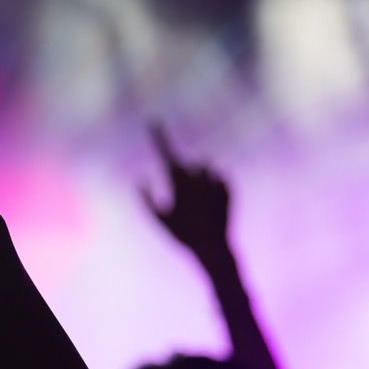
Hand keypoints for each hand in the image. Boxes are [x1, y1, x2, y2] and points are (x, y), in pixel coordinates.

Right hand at [140, 123, 229, 262]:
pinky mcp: (228, 188)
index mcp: (177, 181)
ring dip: (199, 178)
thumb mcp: (158, 218)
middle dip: (179, 176)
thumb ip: (146, 198)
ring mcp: (214, 181)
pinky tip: (212, 206)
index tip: (154, 121)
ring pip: (203, 167)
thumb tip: (141, 179)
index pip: (165, 152)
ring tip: (198, 203)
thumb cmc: (181, 235)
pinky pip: (219, 179)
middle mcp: (197, 176)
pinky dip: (214, 187)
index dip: (159, 136)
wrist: (213, 248)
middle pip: (184, 164)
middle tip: (181, 199)